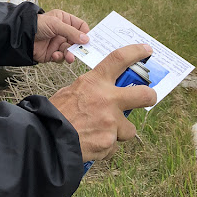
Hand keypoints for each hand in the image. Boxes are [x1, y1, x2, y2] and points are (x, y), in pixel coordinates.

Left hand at [33, 10, 89, 63]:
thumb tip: (86, 39)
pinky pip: (61, 57)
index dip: (85, 33)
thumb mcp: (56, 24)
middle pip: (77, 41)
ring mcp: (57, 43)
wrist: (21, 36)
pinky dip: (60, 57)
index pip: (81, 26)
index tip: (88, 40)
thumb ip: (71, 32)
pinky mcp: (52, 53)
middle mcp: (62, 32)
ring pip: (70, 50)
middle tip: (83, 52)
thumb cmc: (37, 24)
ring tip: (70, 58)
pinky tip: (55, 55)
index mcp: (64, 20)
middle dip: (79, 47)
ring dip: (70, 54)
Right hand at [49, 44, 156, 162]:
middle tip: (148, 98)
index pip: (119, 59)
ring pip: (128, 129)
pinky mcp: (110, 142)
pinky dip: (104, 146)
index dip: (136, 52)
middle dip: (149, 97)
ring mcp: (111, 122)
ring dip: (117, 132)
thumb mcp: (71, 91)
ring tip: (98, 132)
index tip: (146, 50)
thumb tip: (103, 92)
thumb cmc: (55, 113)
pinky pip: (113, 146)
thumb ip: (91, 90)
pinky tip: (91, 143)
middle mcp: (107, 99)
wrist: (47, 138)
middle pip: (144, 94)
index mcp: (95, 82)